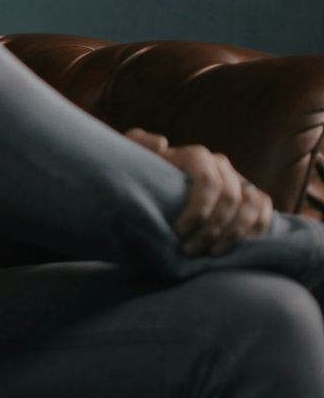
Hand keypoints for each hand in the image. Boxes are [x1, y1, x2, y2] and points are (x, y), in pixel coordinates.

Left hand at [124, 128, 274, 256]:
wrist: (155, 191)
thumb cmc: (142, 177)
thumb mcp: (132, 159)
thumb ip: (138, 144)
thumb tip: (162, 144)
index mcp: (195, 156)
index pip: (208, 180)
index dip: (198, 208)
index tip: (180, 231)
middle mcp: (221, 165)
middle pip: (229, 197)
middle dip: (212, 228)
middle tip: (190, 250)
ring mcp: (239, 180)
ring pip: (251, 204)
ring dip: (235, 232)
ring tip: (212, 253)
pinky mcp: (251, 196)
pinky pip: (264, 210)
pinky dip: (256, 229)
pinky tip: (236, 247)